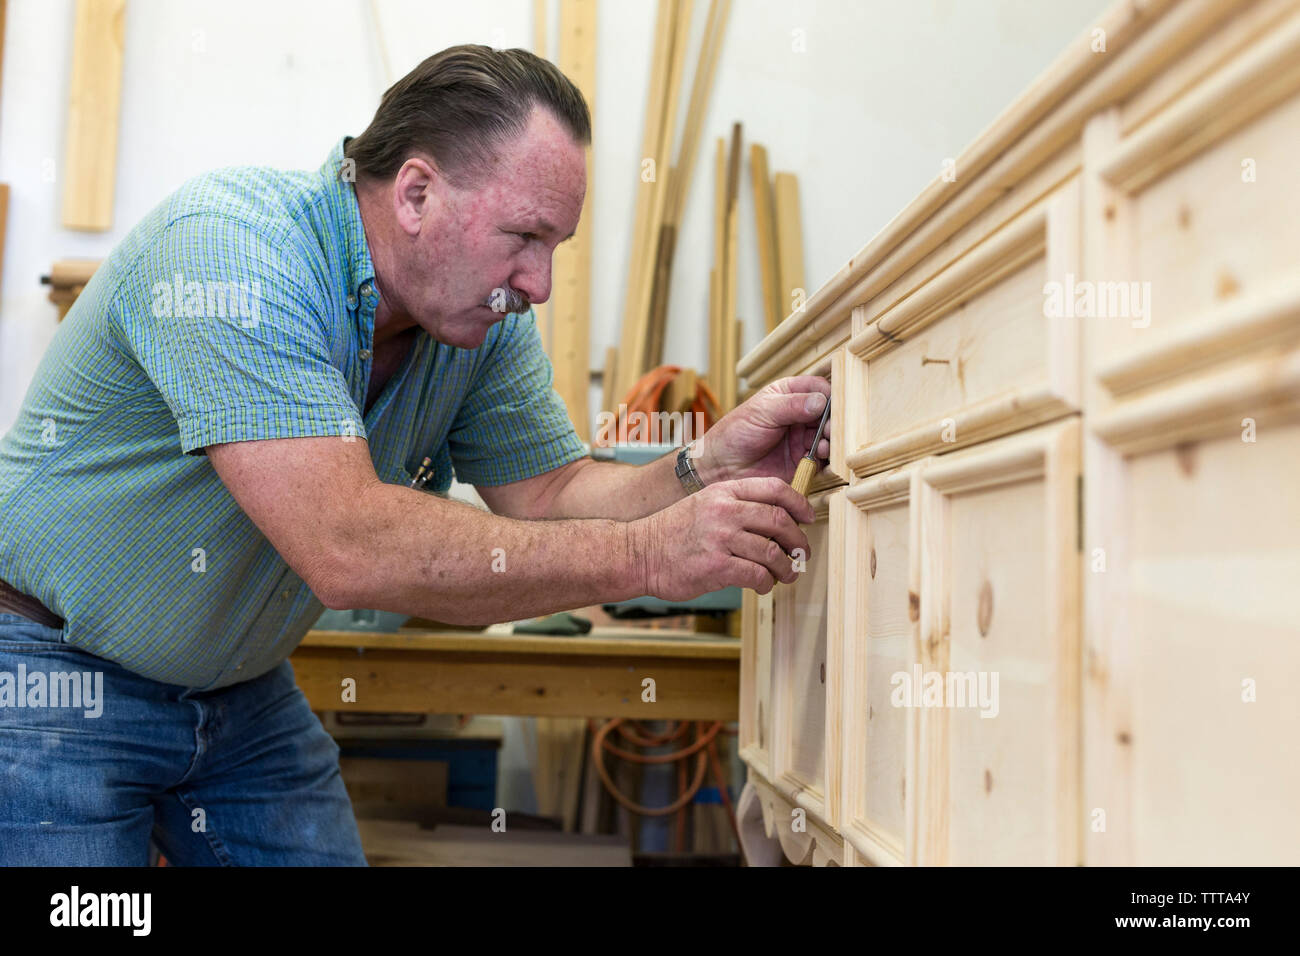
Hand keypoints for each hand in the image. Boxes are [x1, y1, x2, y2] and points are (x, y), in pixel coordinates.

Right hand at [633, 477, 813, 600]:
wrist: (638, 554)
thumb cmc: (672, 533)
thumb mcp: (704, 504)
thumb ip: (736, 506)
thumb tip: (776, 520)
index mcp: (723, 492)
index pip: (774, 489)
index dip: (798, 503)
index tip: (808, 517)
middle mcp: (724, 511)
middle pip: (778, 520)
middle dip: (798, 540)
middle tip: (803, 553)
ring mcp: (720, 539)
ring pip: (772, 552)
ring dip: (786, 567)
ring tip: (788, 574)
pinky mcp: (716, 567)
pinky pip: (757, 575)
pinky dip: (767, 583)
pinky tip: (764, 585)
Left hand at [694, 376, 830, 484]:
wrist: (720, 467)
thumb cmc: (734, 434)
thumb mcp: (761, 412)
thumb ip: (791, 406)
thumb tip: (821, 401)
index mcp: (788, 394)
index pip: (817, 387)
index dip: (828, 394)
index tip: (831, 404)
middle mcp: (799, 415)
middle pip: (829, 412)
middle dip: (834, 420)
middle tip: (831, 428)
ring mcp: (801, 438)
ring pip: (829, 435)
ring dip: (832, 439)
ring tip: (826, 444)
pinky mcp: (802, 461)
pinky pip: (823, 459)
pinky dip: (828, 458)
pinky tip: (823, 456)